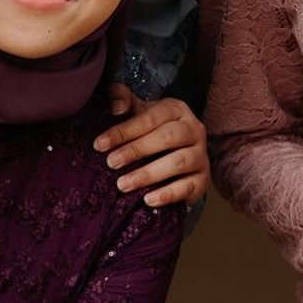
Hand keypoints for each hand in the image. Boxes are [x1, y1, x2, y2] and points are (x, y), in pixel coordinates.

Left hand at [93, 88, 208, 208]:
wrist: (178, 158)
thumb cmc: (152, 132)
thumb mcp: (139, 113)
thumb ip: (124, 102)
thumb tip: (115, 107)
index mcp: (177, 110)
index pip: (151, 117)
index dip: (124, 130)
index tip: (99, 144)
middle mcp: (194, 130)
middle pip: (168, 137)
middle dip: (136, 150)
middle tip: (111, 163)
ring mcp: (201, 156)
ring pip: (178, 162)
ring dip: (148, 174)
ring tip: (122, 184)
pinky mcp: (203, 180)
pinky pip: (188, 187)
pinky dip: (168, 194)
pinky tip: (147, 200)